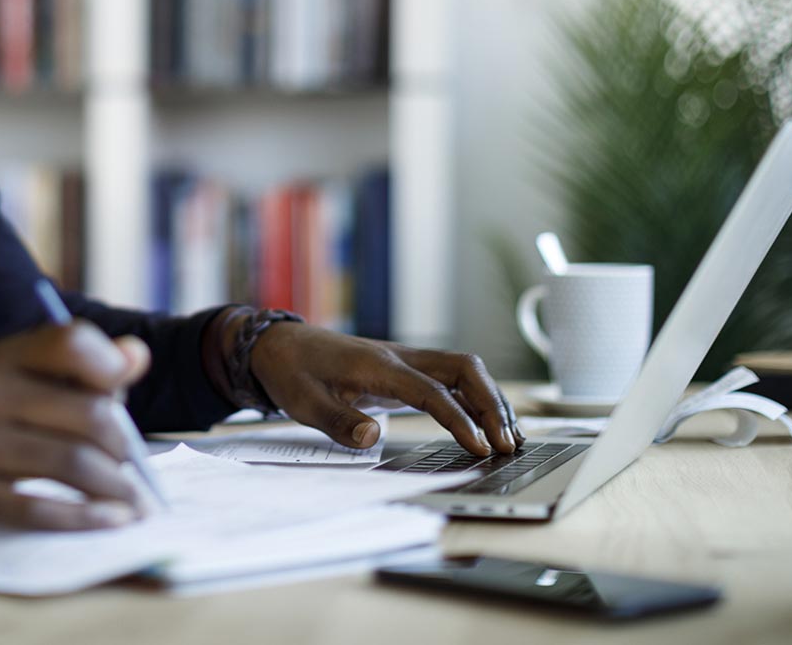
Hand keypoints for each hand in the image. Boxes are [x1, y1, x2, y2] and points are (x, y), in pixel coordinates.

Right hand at [0, 322, 150, 531]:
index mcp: (0, 357)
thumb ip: (70, 368)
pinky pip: (40, 511)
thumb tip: (137, 357)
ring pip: (72, 464)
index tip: (125, 395)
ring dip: (116, 488)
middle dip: (124, 446)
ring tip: (133, 501)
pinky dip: (86, 519)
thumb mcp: (5, 374)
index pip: (70, 343)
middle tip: (133, 466)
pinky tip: (111, 521)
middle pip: (88, 414)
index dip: (110, 366)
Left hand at [248, 324, 522, 455]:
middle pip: (463, 369)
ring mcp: (406, 361)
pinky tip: (488, 423)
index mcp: (378, 365)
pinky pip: (452, 378)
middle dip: (491, 404)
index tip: (480, 447)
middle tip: (508, 444)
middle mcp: (400, 358)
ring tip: (511, 438)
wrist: (280, 345)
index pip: (431, 390)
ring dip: (490, 399)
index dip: (459, 419)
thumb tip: (373, 438)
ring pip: (464, 370)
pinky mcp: (406, 370)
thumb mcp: (304, 402)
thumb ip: (338, 420)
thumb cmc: (293, 372)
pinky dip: (476, 397)